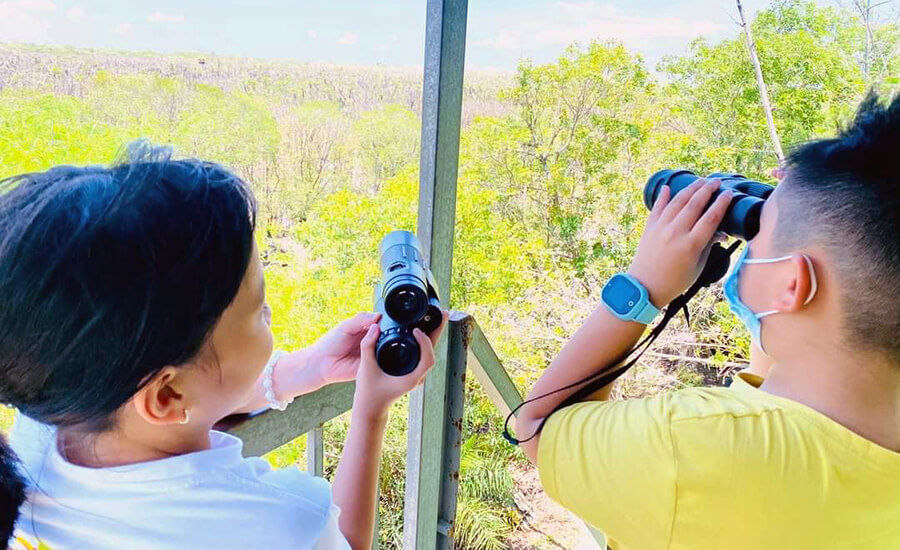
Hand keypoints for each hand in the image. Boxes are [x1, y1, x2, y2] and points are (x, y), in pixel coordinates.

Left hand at [307, 312, 381, 385]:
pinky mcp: (371, 367)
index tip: (382, 321)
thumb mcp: (346, 326)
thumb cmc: (330, 343)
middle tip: (377, 332)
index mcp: (365, 331)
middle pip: (384, 336)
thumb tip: (379, 315)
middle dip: (383, 334)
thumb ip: (361, 319)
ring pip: (383, 349)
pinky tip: (373, 353)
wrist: (322, 363)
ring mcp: (371, 355)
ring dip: (381, 345)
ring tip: (372, 342)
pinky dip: (378, 358)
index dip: (382, 323)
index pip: (380, 325)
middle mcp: (370, 342)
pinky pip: (379, 362)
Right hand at [352, 310, 449, 419]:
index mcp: (411, 379)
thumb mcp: (365, 368)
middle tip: (443, 313)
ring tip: (437, 316)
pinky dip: (424, 341)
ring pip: (429, 353)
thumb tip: (374, 327)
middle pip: (433, 352)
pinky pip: (423, 355)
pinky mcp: (412, 372)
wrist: (370, 407)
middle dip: (438, 331)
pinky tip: (423, 329)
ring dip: (433, 335)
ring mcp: (416, 375)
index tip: (416, 330)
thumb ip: (367, 347)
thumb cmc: (368, 391)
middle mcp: (417, 377)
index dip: (425, 343)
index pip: (428, 359)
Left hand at [628, 178, 732, 306]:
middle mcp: (676, 232)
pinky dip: (662, 196)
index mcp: (691, 244)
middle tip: (716, 182)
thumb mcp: (698, 266)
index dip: (722, 203)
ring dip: (690, 188)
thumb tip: (720, 231)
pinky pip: (657, 207)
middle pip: (695, 203)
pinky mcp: (649, 227)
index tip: (729, 193)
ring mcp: (661, 228)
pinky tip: (668, 187)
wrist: (645, 286)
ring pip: (677, 201)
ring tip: (700, 181)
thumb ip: (709, 245)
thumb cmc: (675, 281)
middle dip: (708, 189)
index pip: (711, 217)